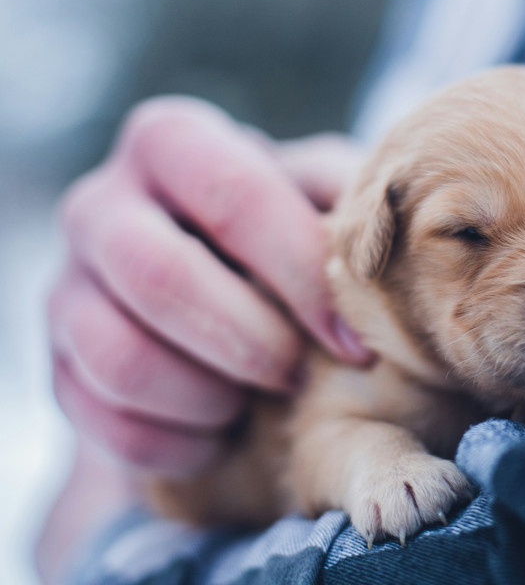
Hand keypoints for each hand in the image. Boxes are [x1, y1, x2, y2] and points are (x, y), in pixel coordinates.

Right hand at [48, 97, 371, 476]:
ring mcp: (67, 286)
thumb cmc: (286, 233)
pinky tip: (222, 434)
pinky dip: (176, 442)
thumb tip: (405, 226)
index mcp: (172, 142)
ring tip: (258, 400)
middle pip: (159, 276)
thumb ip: (349, 197)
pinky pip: (104, 420)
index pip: (235, 196)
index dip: (302, 276)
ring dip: (208, 395)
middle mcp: (101, 204)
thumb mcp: (320, 195)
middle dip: (249, 341)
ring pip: (118, 356)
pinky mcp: (59, 364)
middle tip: (299, 374)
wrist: (215, 290)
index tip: (356, 342)